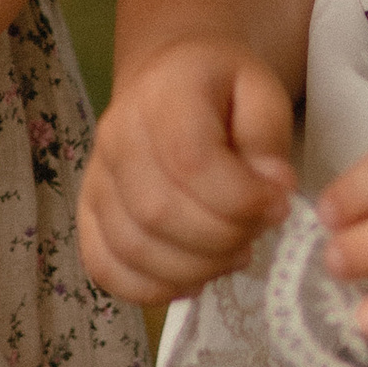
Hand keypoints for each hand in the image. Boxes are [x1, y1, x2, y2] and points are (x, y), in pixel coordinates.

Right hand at [78, 36, 297, 303]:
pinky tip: (191, 278)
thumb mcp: (260, 92)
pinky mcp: (89, 211)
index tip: (279, 206)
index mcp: (163, 96)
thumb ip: (268, 137)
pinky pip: (104, 266)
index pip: (191, 162)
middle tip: (257, 232)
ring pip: (133, 247)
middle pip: (159, 212)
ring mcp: (96, 176)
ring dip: (194, 269)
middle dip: (223, 239)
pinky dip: (149, 288)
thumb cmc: (219, 89)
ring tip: (232, 254)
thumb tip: (271, 189)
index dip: (241, 199)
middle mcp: (116, 136)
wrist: (164, 78)